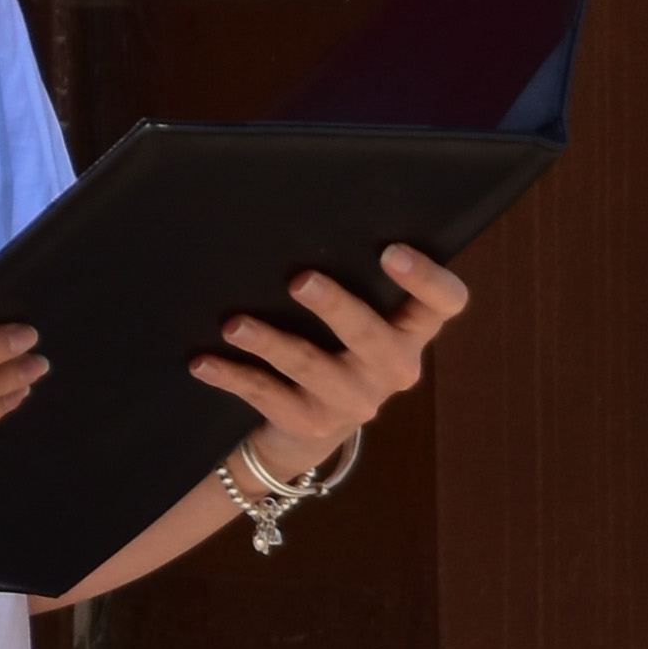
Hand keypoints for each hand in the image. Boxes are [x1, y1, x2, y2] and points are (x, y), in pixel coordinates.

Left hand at [197, 246, 469, 472]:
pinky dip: (232, 375)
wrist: (306, 424)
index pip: (444, 302)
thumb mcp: (349, 316)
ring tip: (234, 324)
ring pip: (312, 367)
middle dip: (336, 307)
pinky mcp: (310, 423)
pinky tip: (203, 361)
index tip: (392, 251)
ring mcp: (353, 400)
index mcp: (410, 330)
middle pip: (372, 336)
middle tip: (300, 280)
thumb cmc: (330, 343)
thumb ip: (345, 276)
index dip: (426, 278)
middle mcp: (393, 367)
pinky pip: (267, 395)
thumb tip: (293, 224)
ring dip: (270, 343)